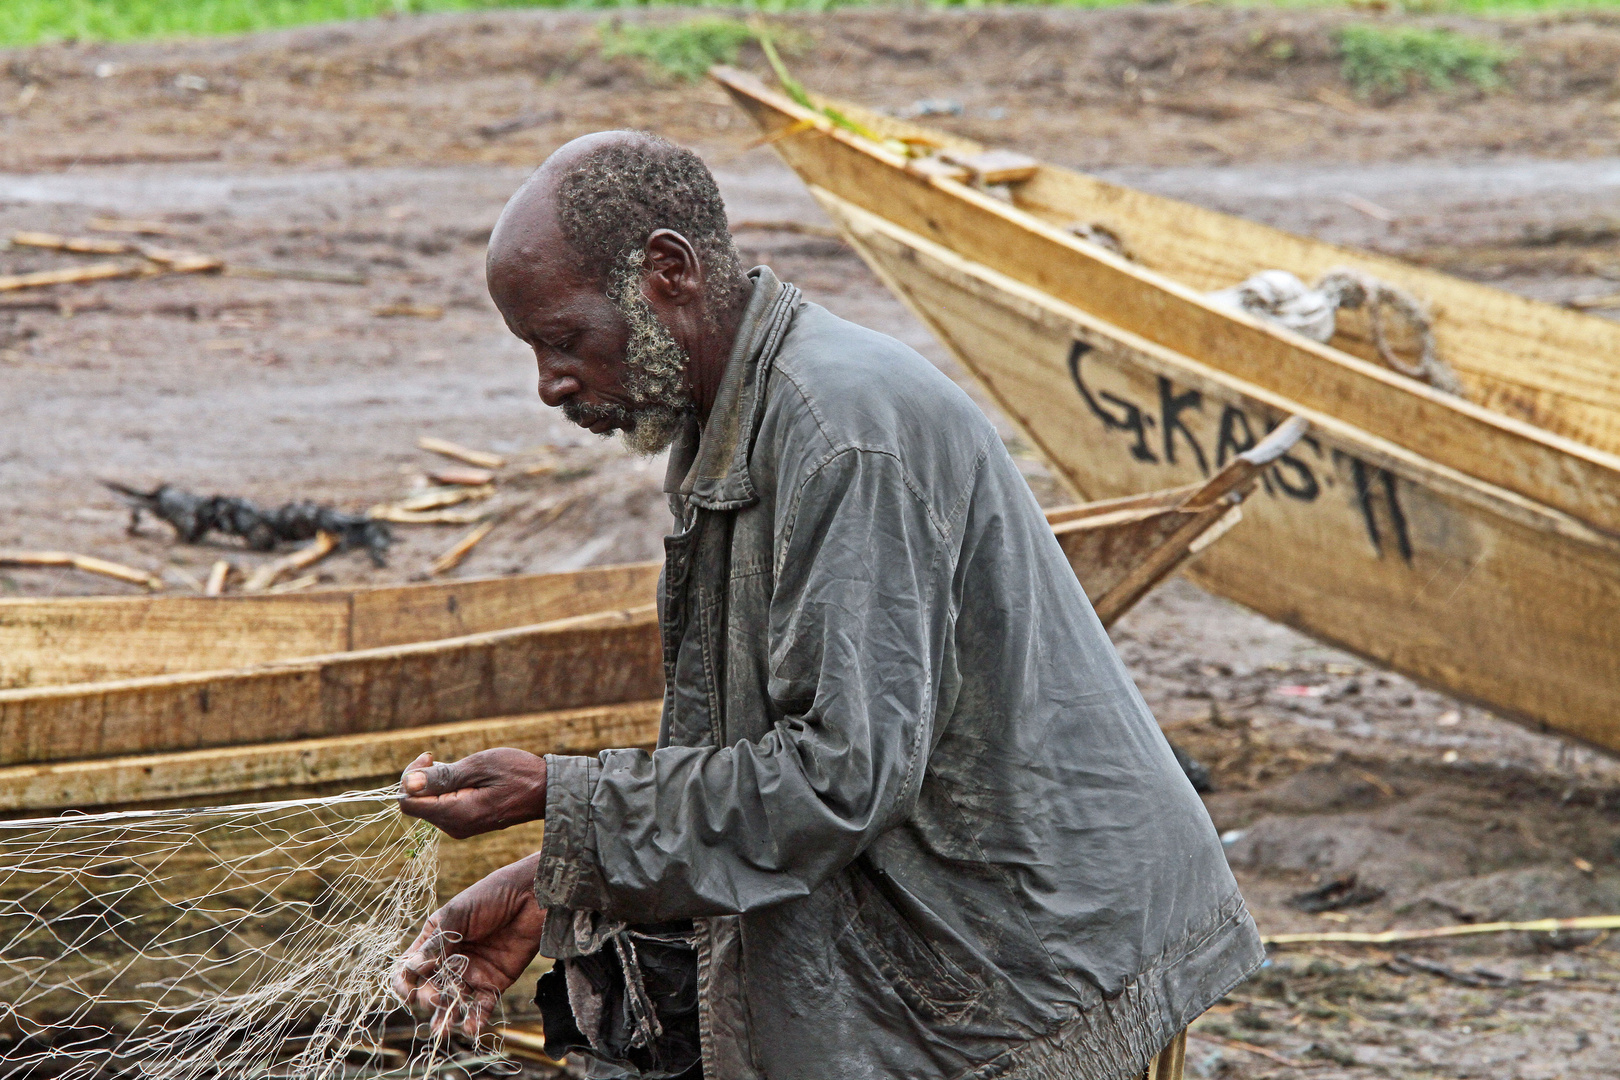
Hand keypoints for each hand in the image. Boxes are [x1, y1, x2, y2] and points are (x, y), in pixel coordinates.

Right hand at [392, 853, 546, 1038]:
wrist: (531, 897)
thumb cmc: (491, 896)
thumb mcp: (458, 914)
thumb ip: (437, 942)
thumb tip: (413, 967)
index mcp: (434, 941)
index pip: (410, 968)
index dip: (405, 982)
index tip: (409, 990)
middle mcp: (450, 961)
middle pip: (430, 989)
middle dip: (429, 998)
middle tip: (437, 997)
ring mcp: (471, 974)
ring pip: (454, 1003)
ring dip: (447, 1017)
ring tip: (445, 1027)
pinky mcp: (494, 984)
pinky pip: (481, 1006)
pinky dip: (476, 1019)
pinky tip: (472, 1027)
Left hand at [397, 748, 547, 838]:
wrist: (547, 791)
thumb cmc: (518, 773)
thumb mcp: (480, 766)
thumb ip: (443, 777)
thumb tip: (408, 784)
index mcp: (457, 814)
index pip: (409, 803)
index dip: (410, 778)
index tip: (430, 758)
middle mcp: (455, 827)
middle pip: (417, 805)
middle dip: (422, 779)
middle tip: (439, 757)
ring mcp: (461, 828)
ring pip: (429, 806)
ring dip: (435, 784)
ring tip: (459, 768)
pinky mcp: (467, 825)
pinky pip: (443, 808)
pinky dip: (445, 791)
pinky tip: (464, 779)